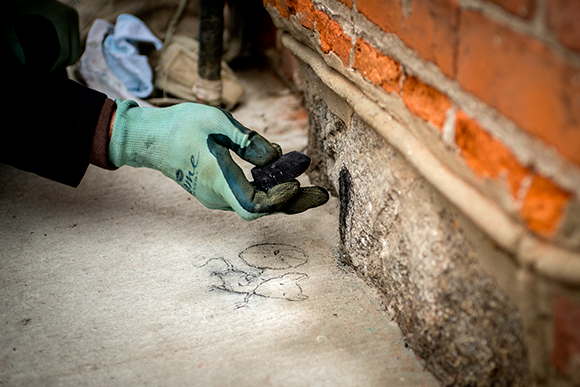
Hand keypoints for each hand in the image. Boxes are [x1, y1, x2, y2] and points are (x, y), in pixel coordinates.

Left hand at [2, 0, 79, 71]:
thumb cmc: (15, 2)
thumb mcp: (6, 16)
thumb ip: (9, 36)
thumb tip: (23, 61)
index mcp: (60, 18)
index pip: (64, 52)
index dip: (55, 66)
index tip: (45, 71)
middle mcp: (71, 16)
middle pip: (74, 53)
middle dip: (62, 65)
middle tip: (47, 71)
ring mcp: (74, 16)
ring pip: (77, 49)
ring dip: (67, 60)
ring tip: (51, 65)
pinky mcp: (73, 17)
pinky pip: (76, 42)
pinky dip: (69, 51)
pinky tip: (56, 56)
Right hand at [108, 100, 328, 219]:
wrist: (149, 138)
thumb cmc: (180, 126)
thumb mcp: (217, 123)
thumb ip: (248, 141)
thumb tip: (275, 157)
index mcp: (218, 181)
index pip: (255, 205)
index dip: (279, 199)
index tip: (298, 183)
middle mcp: (218, 196)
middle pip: (263, 208)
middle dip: (294, 202)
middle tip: (323, 195)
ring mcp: (216, 195)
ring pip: (256, 202)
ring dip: (283, 194)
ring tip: (310, 185)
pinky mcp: (216, 189)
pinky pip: (247, 194)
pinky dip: (267, 186)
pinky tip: (279, 171)